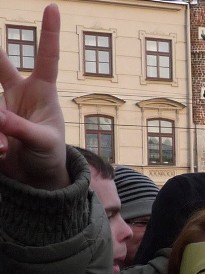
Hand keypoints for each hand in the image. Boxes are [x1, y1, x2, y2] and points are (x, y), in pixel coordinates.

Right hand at [0, 4, 68, 188]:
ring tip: (5, 149)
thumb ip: (23, 129)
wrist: (36, 179)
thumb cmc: (49, 156)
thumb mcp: (43, 143)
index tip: (53, 7)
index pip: (46, 58)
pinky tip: (2, 153)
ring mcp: (0, 105)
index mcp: (41, 92)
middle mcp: (18, 92)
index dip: (49, 33)